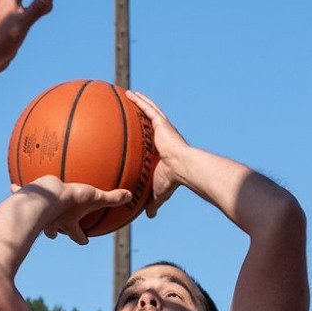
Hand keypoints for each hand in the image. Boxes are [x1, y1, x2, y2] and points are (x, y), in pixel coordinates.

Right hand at [22, 177, 133, 245]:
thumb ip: (112, 198)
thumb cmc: (70, 200)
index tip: (84, 241)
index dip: (81, 238)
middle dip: (55, 232)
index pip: (77, 234)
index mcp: (67, 223)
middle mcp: (52, 221)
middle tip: (56, 233)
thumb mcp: (94, 197)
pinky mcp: (25, 201)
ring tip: (31, 209)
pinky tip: (13, 186)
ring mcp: (37, 213)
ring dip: (34, 215)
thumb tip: (131, 196)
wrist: (44, 197)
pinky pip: (20, 195)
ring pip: (35, 216)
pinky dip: (18, 192)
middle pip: (53, 230)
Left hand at [126, 91, 189, 217]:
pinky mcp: (162, 124)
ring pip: (149, 111)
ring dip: (139, 102)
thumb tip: (149, 216)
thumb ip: (153, 202)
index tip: (137, 131)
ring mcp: (163, 128)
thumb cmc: (173, 180)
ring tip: (128, 94)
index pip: (152, 140)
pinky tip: (130, 94)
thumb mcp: (159, 191)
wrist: (183, 168)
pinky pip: (148, 109)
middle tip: (130, 107)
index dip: (145, 134)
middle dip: (141, 112)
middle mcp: (163, 136)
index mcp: (163, 150)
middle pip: (150, 121)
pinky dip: (140, 101)